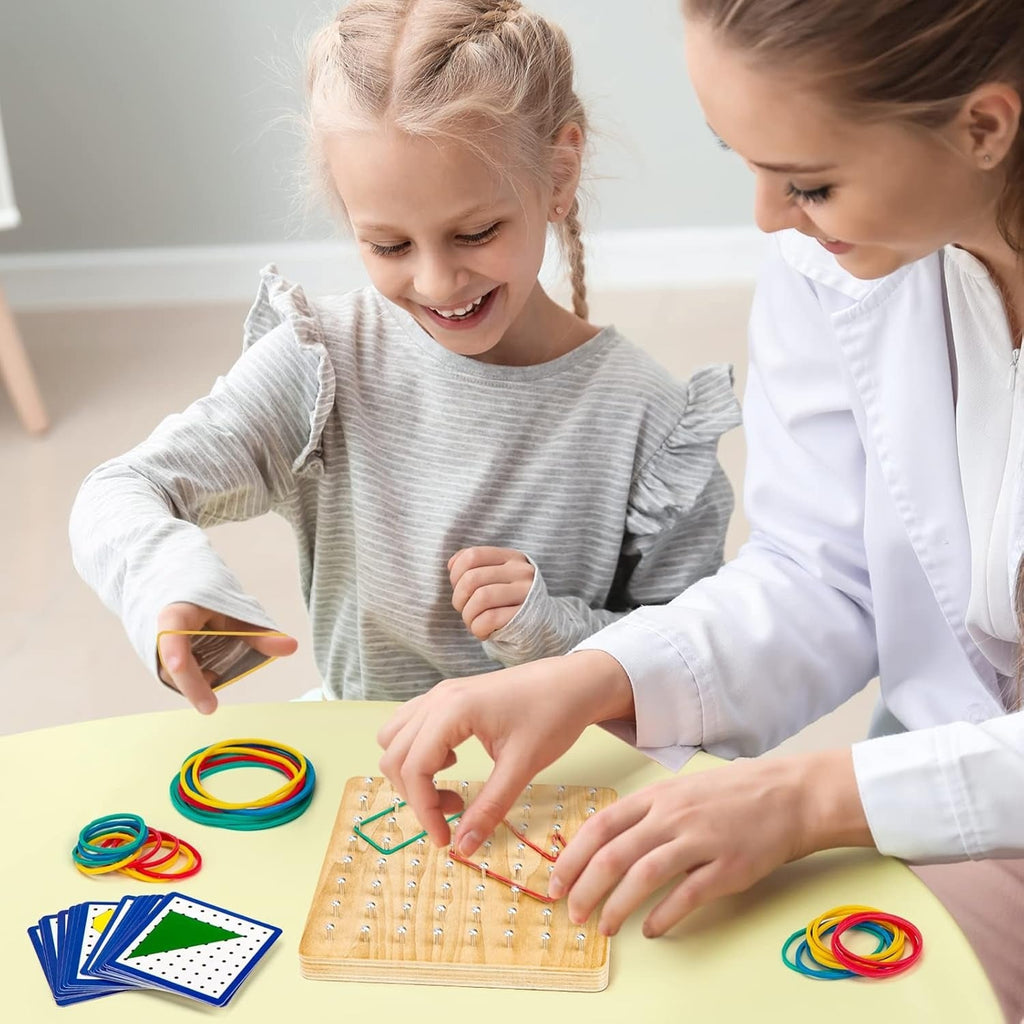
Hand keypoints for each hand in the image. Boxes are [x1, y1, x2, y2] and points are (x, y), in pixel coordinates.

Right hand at [156, 602, 297, 714]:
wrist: (176, 593)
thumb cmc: (207, 601)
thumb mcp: (234, 611)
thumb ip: (259, 632)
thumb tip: (292, 647)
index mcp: (177, 613)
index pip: (171, 632)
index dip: (173, 650)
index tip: (178, 665)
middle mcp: (158, 632)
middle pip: (171, 663)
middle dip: (191, 684)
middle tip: (210, 707)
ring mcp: (154, 647)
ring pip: (171, 673)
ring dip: (194, 682)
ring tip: (214, 677)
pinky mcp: (157, 659)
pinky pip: (175, 674)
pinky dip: (193, 678)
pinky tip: (208, 675)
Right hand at [377, 650, 634, 854]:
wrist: (574, 681)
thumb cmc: (553, 716)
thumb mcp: (523, 766)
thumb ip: (490, 807)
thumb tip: (463, 848)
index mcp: (452, 710)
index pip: (414, 768)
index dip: (423, 810)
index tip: (446, 839)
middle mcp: (437, 698)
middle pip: (395, 755)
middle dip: (416, 795)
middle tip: (454, 814)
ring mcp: (439, 694)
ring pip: (394, 739)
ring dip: (412, 772)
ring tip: (450, 788)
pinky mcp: (447, 696)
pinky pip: (410, 726)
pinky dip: (418, 752)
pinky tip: (451, 761)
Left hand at [448, 547, 534, 638]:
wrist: (540, 627)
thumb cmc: (508, 602)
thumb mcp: (496, 579)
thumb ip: (475, 567)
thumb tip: (451, 564)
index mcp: (511, 558)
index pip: (473, 555)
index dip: (456, 573)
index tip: (457, 587)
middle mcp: (522, 571)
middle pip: (472, 578)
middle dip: (458, 598)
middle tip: (463, 609)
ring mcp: (526, 593)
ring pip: (481, 598)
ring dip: (468, 615)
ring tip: (472, 621)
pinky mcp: (526, 616)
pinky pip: (490, 619)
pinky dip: (477, 628)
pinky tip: (483, 631)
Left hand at [548, 750, 871, 937]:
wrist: (788, 795)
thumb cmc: (732, 794)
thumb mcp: (681, 790)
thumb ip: (647, 814)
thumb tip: (606, 843)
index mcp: (657, 797)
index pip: (601, 825)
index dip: (573, 856)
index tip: (556, 881)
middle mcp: (672, 816)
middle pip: (614, 854)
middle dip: (585, 888)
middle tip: (573, 913)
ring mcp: (700, 840)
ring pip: (643, 876)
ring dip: (617, 906)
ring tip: (604, 928)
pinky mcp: (727, 867)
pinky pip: (686, 896)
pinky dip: (663, 916)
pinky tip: (651, 930)